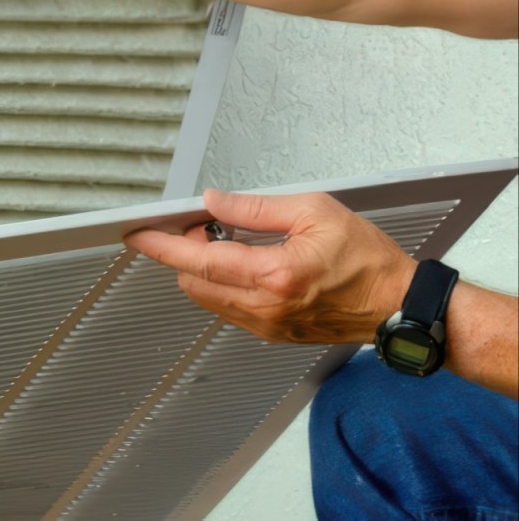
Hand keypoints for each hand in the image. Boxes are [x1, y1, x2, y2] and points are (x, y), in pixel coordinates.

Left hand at [124, 190, 416, 343]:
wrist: (398, 305)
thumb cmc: (367, 259)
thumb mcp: (314, 212)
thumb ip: (255, 207)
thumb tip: (213, 202)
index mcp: (273, 275)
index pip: (199, 260)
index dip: (161, 245)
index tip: (137, 234)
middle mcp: (264, 307)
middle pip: (194, 282)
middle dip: (186, 251)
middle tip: (202, 223)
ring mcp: (267, 325)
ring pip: (208, 297)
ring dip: (204, 269)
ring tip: (227, 240)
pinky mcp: (273, 333)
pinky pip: (230, 308)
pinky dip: (224, 284)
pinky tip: (243, 263)